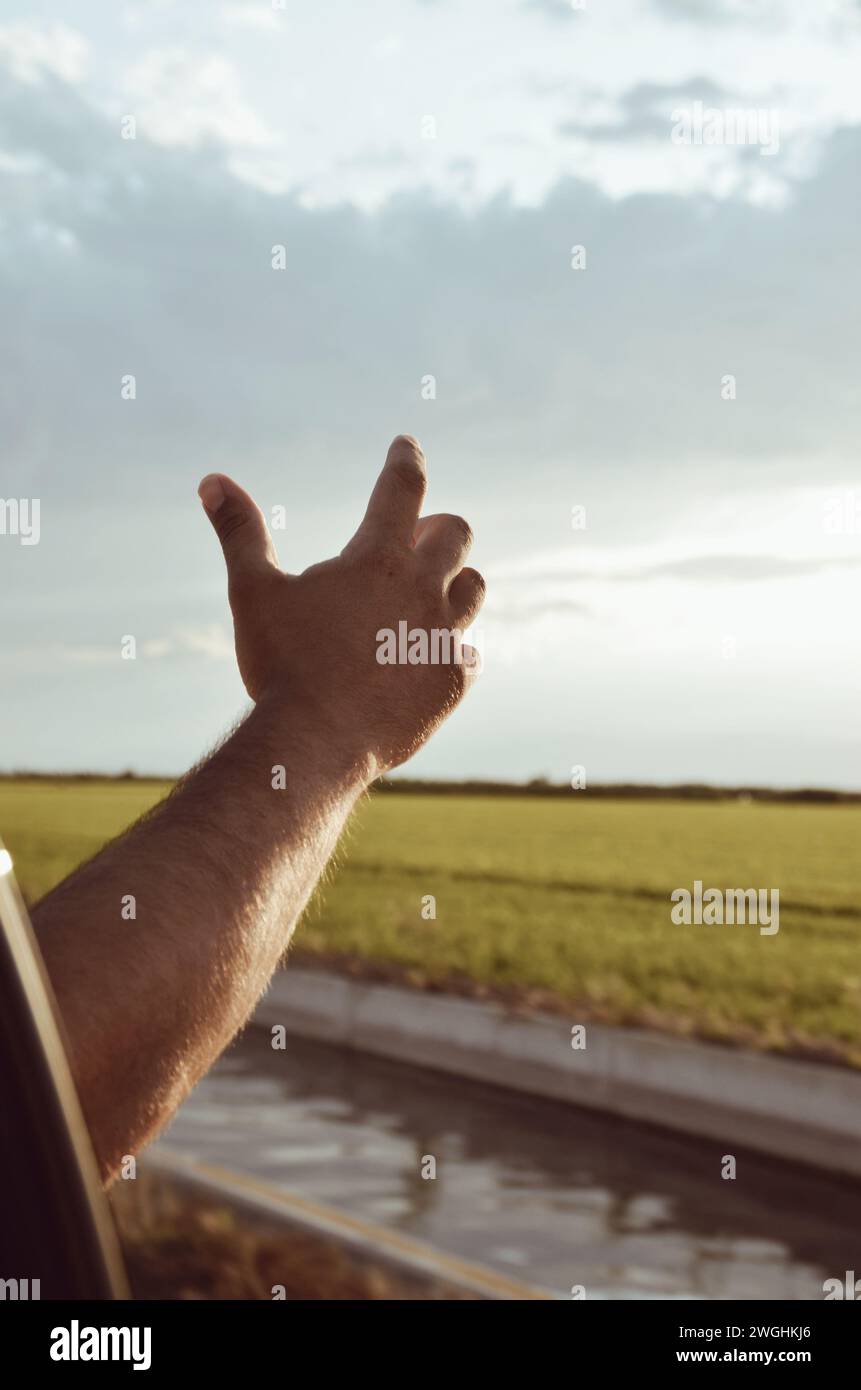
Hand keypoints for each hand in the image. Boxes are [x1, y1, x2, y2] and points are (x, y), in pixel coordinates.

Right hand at [198, 436, 484, 776]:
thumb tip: (212, 481)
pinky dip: (452, 649)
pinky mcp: (454, 679)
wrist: (317, 741)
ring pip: (473, 588)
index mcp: (376, 558)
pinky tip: (431, 657)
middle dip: (437, 529)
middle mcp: (422, 588)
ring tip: (429, 594)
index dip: (405, 458)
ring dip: (455, 582)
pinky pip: (470, 652)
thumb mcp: (252, 592)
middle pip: (455, 534)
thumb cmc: (281, 664)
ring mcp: (445, 634)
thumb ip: (238, 532)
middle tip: (419, 535)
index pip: (402, 487)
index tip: (407, 445)